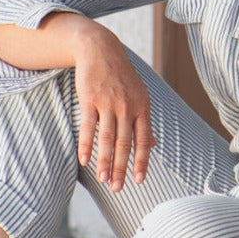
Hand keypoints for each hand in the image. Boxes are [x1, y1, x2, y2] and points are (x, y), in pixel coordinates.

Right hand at [71, 24, 154, 191]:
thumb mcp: (139, 95)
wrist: (100, 49)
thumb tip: (154, 146)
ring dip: (104, 161)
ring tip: (103, 179)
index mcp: (142, 107)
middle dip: (121, 168)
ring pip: (107, 137)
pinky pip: (88, 126)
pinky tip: (84, 160)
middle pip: (124, 143)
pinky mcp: (90, 98)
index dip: (141, 162)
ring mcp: (108, 102)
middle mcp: (127, 106)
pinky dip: (86, 145)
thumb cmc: (120, 76)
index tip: (138, 181)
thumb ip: (144, 122)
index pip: (143, 140)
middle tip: (117, 188)